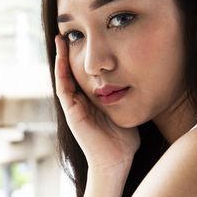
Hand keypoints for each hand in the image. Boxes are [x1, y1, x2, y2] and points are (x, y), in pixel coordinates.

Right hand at [54, 35, 139, 172]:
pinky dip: (61, 74)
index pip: (81, 75)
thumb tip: (137, 80)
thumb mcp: (124, 110)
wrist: (116, 162)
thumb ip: (123, 96)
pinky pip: (63, 90)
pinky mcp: (71, 114)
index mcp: (90, 102)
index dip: (79, 58)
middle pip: (70, 73)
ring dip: (61, 60)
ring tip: (60, 40)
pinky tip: (61, 59)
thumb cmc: (122, 140)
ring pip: (63, 79)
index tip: (82, 40)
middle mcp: (79, 103)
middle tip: (65, 34)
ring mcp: (73, 109)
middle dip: (67, 54)